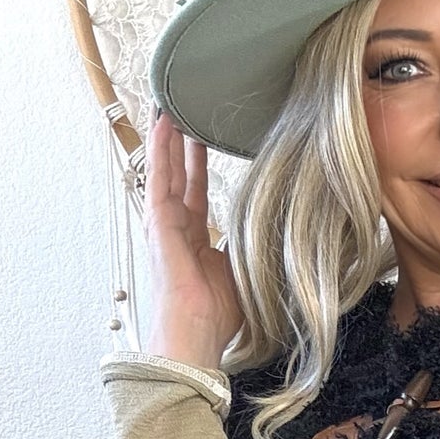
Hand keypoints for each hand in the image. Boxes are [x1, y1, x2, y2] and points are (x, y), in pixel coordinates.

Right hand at [143, 105, 244, 362]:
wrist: (197, 333)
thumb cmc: (218, 316)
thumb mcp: (246, 270)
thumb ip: (254, 245)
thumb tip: (281, 230)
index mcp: (196, 240)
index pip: (197, 192)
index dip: (199, 166)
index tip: (205, 139)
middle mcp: (177, 229)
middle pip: (179, 176)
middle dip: (182, 144)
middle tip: (186, 111)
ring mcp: (164, 225)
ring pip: (165, 170)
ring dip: (167, 138)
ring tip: (170, 105)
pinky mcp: (158, 223)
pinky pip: (157, 178)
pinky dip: (159, 150)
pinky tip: (163, 123)